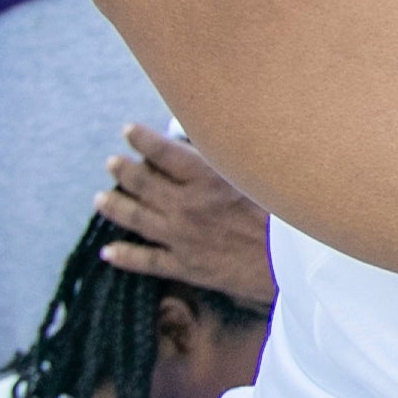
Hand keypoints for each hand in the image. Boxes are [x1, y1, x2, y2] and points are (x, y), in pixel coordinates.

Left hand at [96, 123, 278, 303]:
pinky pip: (145, 261)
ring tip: (100, 198)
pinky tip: (108, 251)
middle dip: (123, 170)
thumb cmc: (288, 219)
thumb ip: (233, 160)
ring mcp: (181, 237)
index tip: (129, 131)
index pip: (163, 152)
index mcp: (206, 179)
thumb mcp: (263, 177)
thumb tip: (213, 144)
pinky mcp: (185, 266)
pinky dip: (124, 255)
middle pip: (142, 183)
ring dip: (114, 205)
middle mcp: (186, 206)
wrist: (296, 267)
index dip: (142, 139)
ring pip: (135, 218)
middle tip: (112, 163)